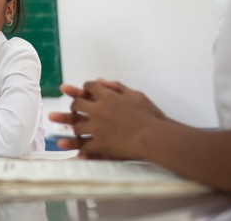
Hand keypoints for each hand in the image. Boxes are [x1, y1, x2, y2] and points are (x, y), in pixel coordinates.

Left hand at [52, 79, 166, 159]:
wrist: (156, 138)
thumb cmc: (150, 116)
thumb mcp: (136, 95)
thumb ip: (117, 87)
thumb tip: (100, 81)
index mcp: (108, 96)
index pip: (89, 87)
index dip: (86, 88)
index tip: (85, 91)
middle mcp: (99, 110)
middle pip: (77, 104)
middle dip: (75, 105)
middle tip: (76, 109)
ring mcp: (97, 128)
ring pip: (76, 126)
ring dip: (75, 126)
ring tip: (76, 129)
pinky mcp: (100, 144)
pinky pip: (84, 146)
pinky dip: (80, 149)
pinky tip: (79, 150)